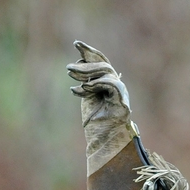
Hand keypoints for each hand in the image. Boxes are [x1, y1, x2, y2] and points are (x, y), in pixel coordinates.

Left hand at [67, 41, 135, 177]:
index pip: (101, 62)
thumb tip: (79, 63)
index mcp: (108, 83)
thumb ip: (86, 82)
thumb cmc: (96, 125)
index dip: (89, 52)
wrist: (105, 145)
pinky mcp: (122, 103)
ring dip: (86, 72)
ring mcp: (121, 94)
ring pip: (105, 71)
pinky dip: (97, 84)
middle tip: (68, 68)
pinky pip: (111, 84)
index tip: (76, 43)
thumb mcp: (87, 98)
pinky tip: (83, 89)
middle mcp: (116, 86)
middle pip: (103, 63)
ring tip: (71, 76)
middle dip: (87, 58)